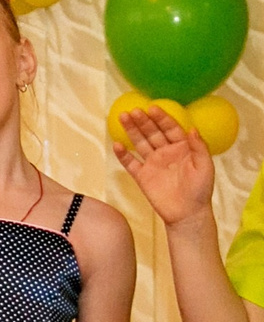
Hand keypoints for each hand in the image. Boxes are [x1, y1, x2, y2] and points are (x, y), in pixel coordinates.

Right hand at [116, 104, 215, 228]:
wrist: (187, 213)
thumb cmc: (200, 190)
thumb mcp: (205, 166)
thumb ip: (199, 147)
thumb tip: (191, 129)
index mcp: (182, 147)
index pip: (170, 128)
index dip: (161, 118)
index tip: (152, 108)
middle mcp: (165, 152)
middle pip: (152, 132)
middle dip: (143, 121)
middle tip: (133, 111)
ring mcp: (152, 163)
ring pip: (140, 143)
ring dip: (131, 131)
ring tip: (123, 118)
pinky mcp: (142, 176)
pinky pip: (130, 164)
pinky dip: (123, 155)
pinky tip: (117, 145)